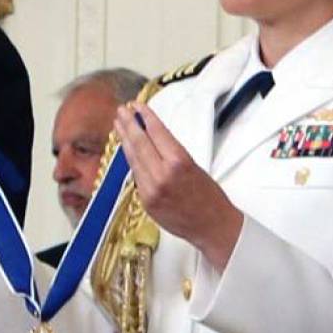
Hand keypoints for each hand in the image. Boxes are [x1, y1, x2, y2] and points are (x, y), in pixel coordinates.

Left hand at [112, 103, 242, 269]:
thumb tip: (152, 137)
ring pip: (133, 159)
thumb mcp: (194, 166)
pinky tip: (127, 150)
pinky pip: (136, 175)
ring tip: (119, 126)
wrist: (212, 226)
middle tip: (121, 111)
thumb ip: (171, 152)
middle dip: (128, 125)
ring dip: (125, 141)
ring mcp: (150, 189)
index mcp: (178, 162)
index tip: (137, 106)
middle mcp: (161, 174)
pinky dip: (131, 160)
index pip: (156, 133)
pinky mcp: (145, 201)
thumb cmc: (209, 196)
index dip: (145, 117)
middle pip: (139, 144)